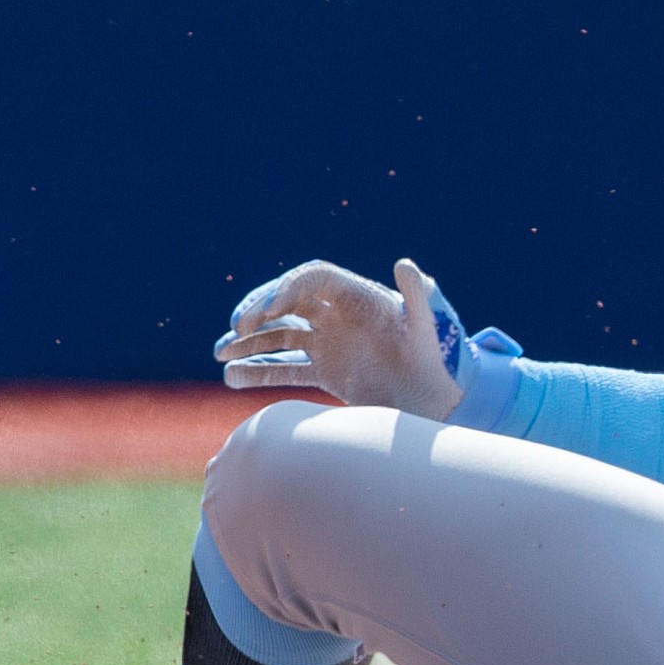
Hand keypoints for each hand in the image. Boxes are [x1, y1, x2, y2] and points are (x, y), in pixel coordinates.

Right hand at [215, 258, 468, 420]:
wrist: (443, 401)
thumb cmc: (442, 358)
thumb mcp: (433, 327)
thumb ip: (419, 298)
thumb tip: (406, 263)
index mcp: (360, 296)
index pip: (313, 278)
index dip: (288, 288)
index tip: (269, 309)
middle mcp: (339, 315)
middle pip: (288, 302)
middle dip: (258, 312)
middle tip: (236, 330)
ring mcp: (330, 343)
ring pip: (279, 336)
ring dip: (248, 342)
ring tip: (220, 353)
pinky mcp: (327, 372)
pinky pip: (285, 368)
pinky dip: (259, 371)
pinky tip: (232, 377)